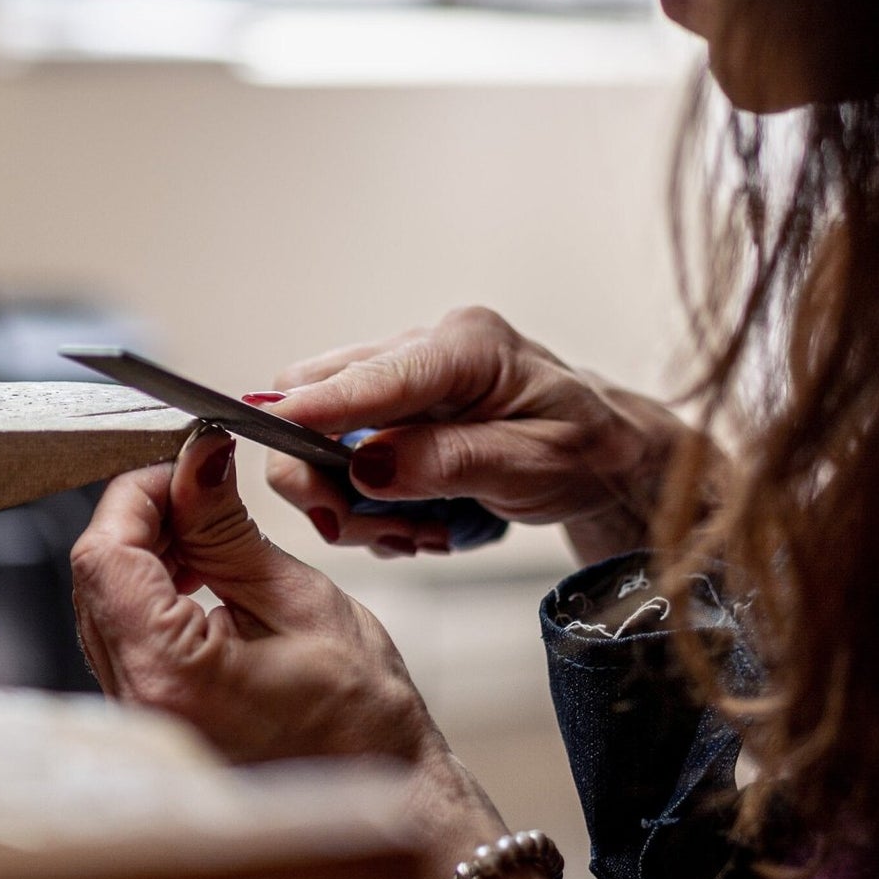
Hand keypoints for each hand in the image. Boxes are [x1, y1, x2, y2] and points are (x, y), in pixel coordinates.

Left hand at [71, 424, 442, 762]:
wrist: (386, 798)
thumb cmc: (362, 720)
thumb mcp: (298, 599)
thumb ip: (226, 527)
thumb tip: (195, 459)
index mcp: (170, 675)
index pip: (105, 555)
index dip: (138, 495)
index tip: (184, 466)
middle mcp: (137, 705)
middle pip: (95, 575)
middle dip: (143, 518)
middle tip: (204, 491)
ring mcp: (137, 717)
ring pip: (103, 600)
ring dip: (147, 553)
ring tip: (212, 538)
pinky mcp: (148, 717)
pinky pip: (123, 633)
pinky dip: (152, 592)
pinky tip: (202, 579)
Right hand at [256, 307, 711, 560]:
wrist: (609, 454)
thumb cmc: (588, 451)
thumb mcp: (536, 465)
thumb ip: (451, 463)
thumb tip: (368, 465)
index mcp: (468, 346)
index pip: (374, 375)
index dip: (315, 407)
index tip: (269, 430)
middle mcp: (427, 347)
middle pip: (321, 393)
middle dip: (324, 473)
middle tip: (375, 532)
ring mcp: (406, 373)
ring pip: (323, 428)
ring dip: (351, 496)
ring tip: (418, 532)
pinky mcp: (396, 405)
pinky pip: (344, 449)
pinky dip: (366, 496)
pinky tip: (416, 518)